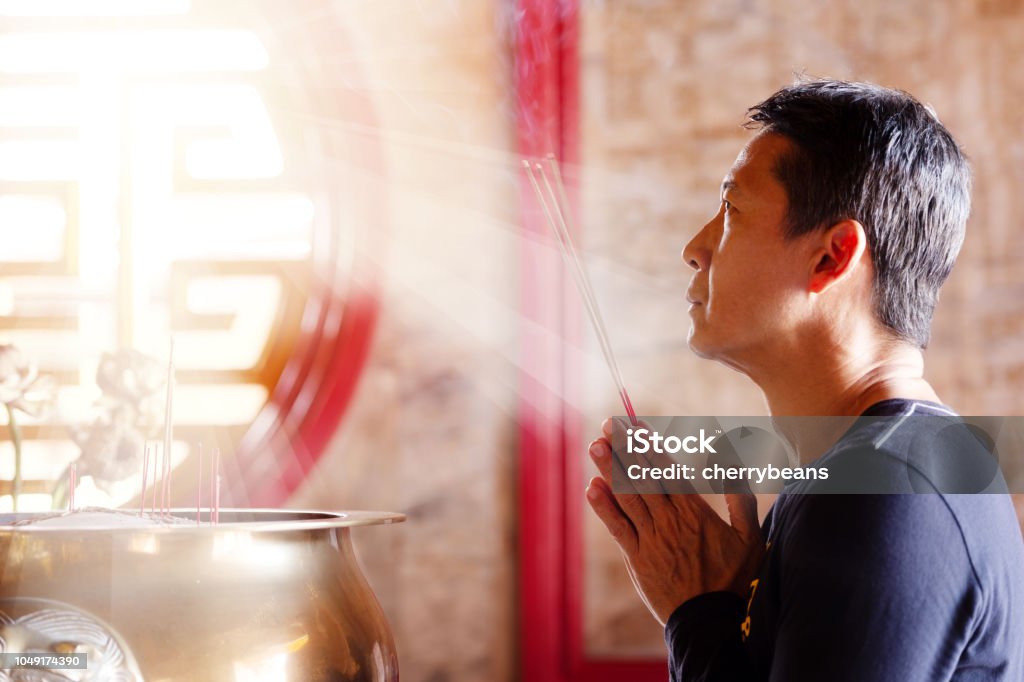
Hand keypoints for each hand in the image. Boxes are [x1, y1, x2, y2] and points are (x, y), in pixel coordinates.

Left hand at [586, 417, 764, 625]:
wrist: (712, 623)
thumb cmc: (735, 581)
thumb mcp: (750, 538)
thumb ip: (742, 499)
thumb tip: (736, 464)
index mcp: (695, 512)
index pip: (666, 470)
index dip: (649, 445)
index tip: (635, 424)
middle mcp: (670, 522)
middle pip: (643, 477)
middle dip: (625, 448)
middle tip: (609, 423)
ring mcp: (651, 541)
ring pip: (627, 498)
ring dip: (609, 470)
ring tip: (595, 445)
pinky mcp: (638, 560)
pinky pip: (618, 529)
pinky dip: (604, 508)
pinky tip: (592, 488)